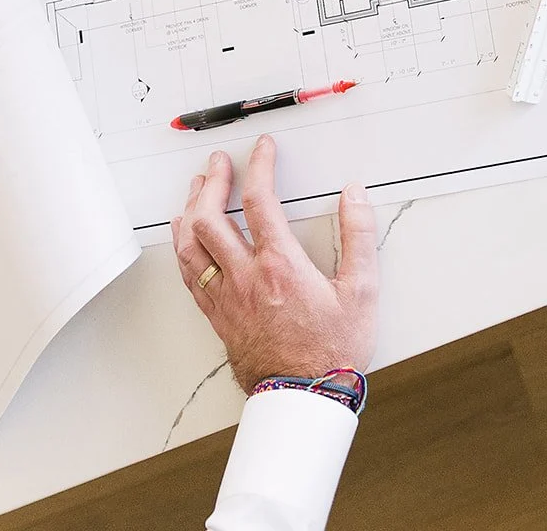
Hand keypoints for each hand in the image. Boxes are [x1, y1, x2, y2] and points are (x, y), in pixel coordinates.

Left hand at [172, 136, 378, 391]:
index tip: (263, 148)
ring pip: (190, 246)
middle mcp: (245, 277)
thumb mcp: (362, 290)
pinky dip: (183, 248)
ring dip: (190, 211)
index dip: (260, 166)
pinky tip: (185, 238)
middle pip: (210, 218)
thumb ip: (359, 236)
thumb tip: (354, 195)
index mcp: (280, 265)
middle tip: (218, 163)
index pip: (261, 200)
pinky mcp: (218, 317)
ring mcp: (226, 298)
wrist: (305, 398)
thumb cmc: (333, 350)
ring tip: (196, 190)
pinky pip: (189, 275)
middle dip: (212, 182)